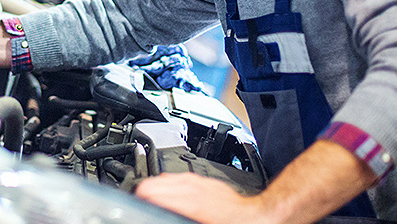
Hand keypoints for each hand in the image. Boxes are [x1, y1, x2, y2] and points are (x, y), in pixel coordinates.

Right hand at [135, 173, 270, 223]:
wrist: (261, 219)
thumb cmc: (234, 223)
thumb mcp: (198, 219)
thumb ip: (175, 213)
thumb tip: (162, 208)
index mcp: (189, 201)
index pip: (149, 191)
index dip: (139, 198)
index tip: (136, 204)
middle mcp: (192, 187)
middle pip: (154, 182)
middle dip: (145, 193)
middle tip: (140, 202)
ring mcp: (200, 181)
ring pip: (167, 177)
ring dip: (157, 188)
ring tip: (151, 198)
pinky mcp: (208, 181)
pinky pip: (182, 177)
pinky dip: (172, 185)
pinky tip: (174, 193)